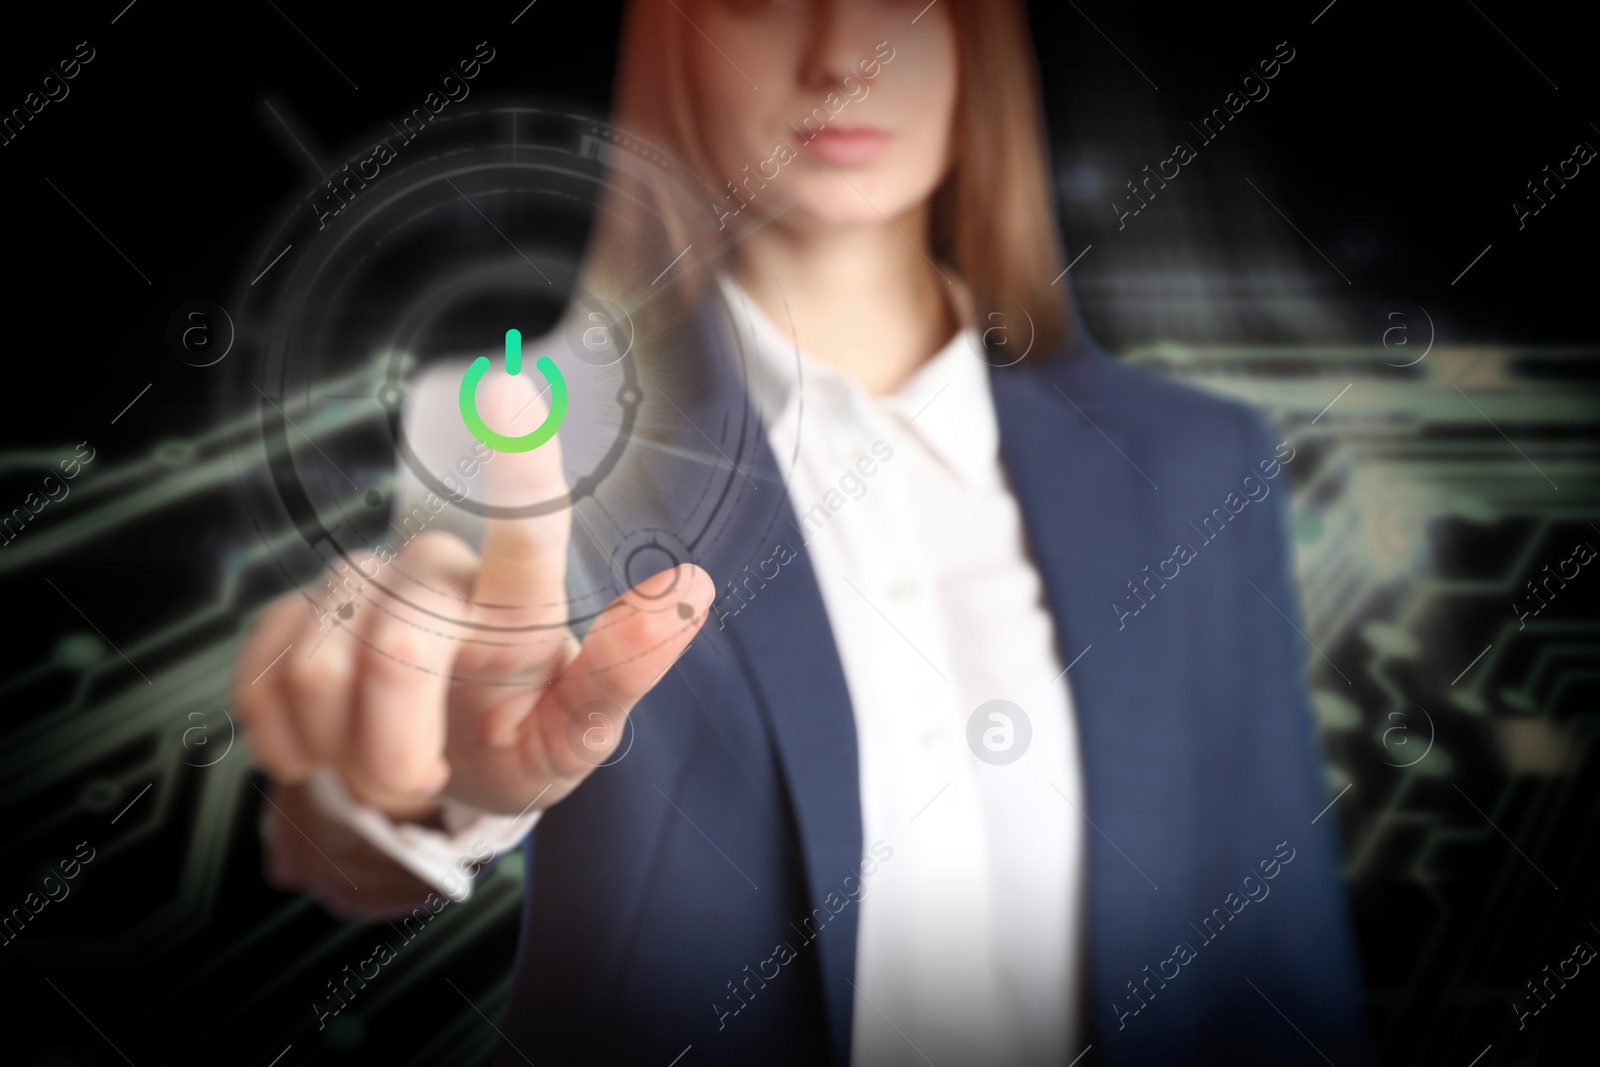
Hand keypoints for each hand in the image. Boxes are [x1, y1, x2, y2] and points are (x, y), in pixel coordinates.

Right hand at [233, 364, 712, 824]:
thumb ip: (623, 671)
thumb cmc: (513, 745)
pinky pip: (262, 689)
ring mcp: (350, 590)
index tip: (511, 391)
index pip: (526, 533)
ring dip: (347, 755)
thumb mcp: (573, 737)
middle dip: (399, 755)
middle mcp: (434, 574)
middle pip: (394, 653)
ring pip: (317, 675)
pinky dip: (296, 748)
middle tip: (422, 779)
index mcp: (516, 601)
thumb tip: (694, 588)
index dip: (519, 467)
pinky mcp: (281, 621)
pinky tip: (332, 745)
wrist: (426, 783)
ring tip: (383, 761)